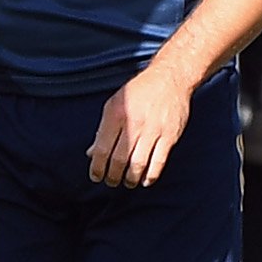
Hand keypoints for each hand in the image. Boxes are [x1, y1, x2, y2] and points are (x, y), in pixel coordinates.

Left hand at [89, 64, 194, 187]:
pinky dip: (151, 176)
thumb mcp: (114, 104)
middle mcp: (134, 123)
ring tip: (127, 182)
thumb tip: (91, 153)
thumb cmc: (140, 91)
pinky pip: (158, 162)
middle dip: (112, 176)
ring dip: (130, 179)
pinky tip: (145, 180)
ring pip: (138, 164)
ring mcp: (153, 130)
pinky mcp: (169, 135)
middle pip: (119, 160)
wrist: (170, 78)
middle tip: (111, 181)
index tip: (96, 176)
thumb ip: (103, 130)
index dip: (97, 168)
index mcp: (116, 115)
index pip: (102, 149)